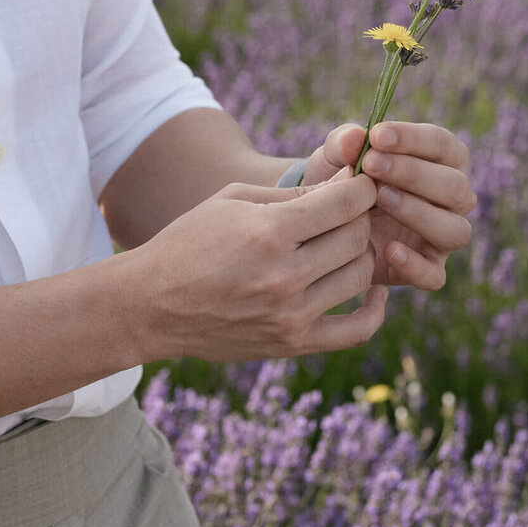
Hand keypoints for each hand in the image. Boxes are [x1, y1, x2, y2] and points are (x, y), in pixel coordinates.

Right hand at [124, 168, 386, 363]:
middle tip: (349, 210)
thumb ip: (291, 193)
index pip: (344, 204)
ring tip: (345, 242)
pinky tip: (370, 288)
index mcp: (268, 232)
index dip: (361, 187)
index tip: (360, 182)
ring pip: (362, 276)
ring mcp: (291, 315)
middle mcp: (284, 276)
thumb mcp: (232, 200)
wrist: (153, 304)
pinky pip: (358, 329)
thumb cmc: (190, 241)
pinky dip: (375, 308)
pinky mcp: (293, 344)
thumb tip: (344, 184)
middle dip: (360, 216)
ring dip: (362, 253)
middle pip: (357, 238)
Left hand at [303, 121, 475, 289]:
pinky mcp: (427, 269)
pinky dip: (414, 264)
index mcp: (439, 162)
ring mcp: (441, 237)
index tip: (377, 136)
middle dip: (413, 173)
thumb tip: (355, 137)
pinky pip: (434, 275)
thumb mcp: (335, 156)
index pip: (444, 146)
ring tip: (380, 199)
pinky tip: (387, 249)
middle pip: (455, 187)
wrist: (326, 219)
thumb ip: (343, 144)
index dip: (414, 139)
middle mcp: (450, 200)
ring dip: (419, 213)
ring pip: (455, 230)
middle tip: (371, 165)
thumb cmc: (342, 177)